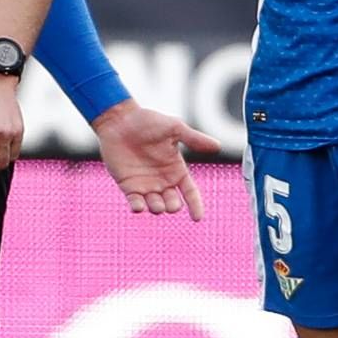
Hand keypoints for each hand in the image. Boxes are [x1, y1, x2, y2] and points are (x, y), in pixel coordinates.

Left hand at [89, 98, 223, 218]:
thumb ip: (194, 139)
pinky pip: (135, 202)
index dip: (195, 205)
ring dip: (157, 208)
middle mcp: (162, 180)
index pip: (190, 192)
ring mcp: (145, 184)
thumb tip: (218, 146)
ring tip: (157, 205)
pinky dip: (137, 207)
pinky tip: (138, 207)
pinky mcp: (127, 185)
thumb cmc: (147, 121)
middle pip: (173, 202)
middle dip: (173, 206)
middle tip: (172, 205)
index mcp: (176, 169)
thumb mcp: (174, 128)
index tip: (197, 218)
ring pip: (155, 206)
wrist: (119, 120)